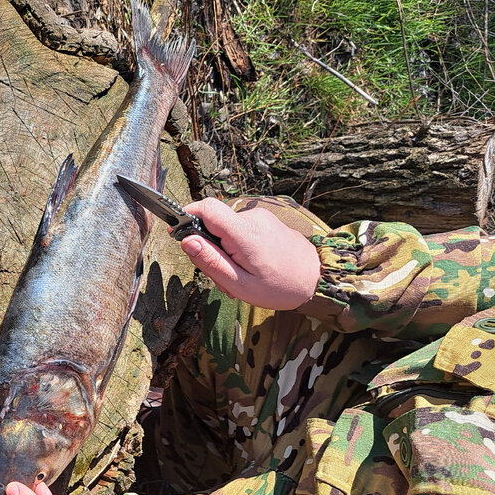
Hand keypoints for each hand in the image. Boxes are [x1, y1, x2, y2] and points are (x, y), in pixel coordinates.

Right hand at [180, 198, 320, 309]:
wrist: (317, 280)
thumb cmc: (280, 287)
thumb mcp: (240, 284)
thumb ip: (211, 262)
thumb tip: (187, 241)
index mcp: (244, 233)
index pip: (207, 207)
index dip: (187, 215)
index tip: (177, 232)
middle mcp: (252, 218)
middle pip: (214, 222)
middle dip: (208, 246)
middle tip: (220, 274)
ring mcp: (261, 218)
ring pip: (226, 228)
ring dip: (224, 250)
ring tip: (238, 275)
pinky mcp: (266, 221)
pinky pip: (240, 230)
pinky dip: (236, 247)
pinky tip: (248, 266)